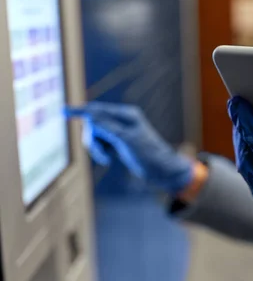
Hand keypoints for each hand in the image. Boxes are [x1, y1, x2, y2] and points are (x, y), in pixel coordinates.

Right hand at [65, 102, 193, 194]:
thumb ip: (108, 127)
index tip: (63, 111)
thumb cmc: (149, 154)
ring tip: (107, 159)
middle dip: (92, 139)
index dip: (81, 111)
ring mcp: (120, 132)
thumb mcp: (127, 140)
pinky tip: (110, 160)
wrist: (162, 170)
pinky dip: (101, 152)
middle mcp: (123, 120)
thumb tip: (91, 115)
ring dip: (96, 148)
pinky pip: (101, 143)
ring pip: (96, 135)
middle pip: (94, 124)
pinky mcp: (119, 143)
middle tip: (102, 154)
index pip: (99, 110)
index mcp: (127, 115)